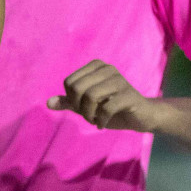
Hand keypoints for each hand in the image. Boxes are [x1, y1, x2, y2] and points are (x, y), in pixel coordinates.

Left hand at [47, 60, 166, 131]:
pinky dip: (100, 120)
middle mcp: (107, 69)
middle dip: (79, 108)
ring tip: (95, 119)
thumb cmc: (112, 108)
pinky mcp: (129, 95)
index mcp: (96, 66)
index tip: (82, 108)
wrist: (141, 116)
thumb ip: (69, 102)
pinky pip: (106, 108)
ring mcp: (119, 80)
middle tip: (88, 116)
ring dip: (89, 114)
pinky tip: (102, 124)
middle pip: (77, 88)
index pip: (69, 82)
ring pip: (90, 96)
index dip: (71, 100)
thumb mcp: (87, 106)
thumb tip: (49, 103)